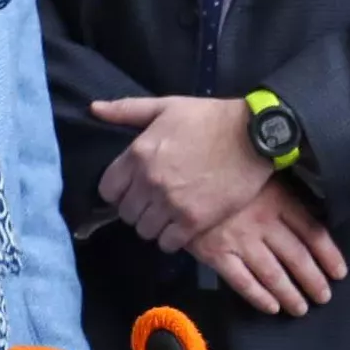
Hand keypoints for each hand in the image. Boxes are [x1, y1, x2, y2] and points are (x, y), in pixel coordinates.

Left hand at [94, 95, 276, 251]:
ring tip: (168, 216)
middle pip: (126, 214)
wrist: (256, 135)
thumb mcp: (167, 106)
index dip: (119, 192)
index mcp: (137, 154)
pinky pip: (168, 243)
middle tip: (154, 203)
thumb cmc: (211, 118)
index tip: (134, 189)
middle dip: (137, 209)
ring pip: (145, 231)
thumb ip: (127, 110)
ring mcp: (172, 203)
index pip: (108, 190)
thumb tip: (94, 109)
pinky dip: (172, 238)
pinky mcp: (195, 220)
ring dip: (154, 225)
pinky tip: (181, 226)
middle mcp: (149, 182)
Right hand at [192, 182, 347, 316]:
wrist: (182, 179)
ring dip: (290, 294)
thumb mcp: (262, 178)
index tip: (340, 273)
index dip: (329, 255)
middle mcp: (264, 224)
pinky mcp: (215, 254)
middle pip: (297, 257)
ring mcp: (239, 241)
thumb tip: (311, 217)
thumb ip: (285, 198)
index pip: (313, 233)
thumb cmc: (226, 175)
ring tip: (301, 308)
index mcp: (279, 202)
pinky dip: (259, 297)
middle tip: (324, 298)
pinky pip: (242, 281)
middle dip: (313, 280)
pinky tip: (272, 307)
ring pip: (273, 274)